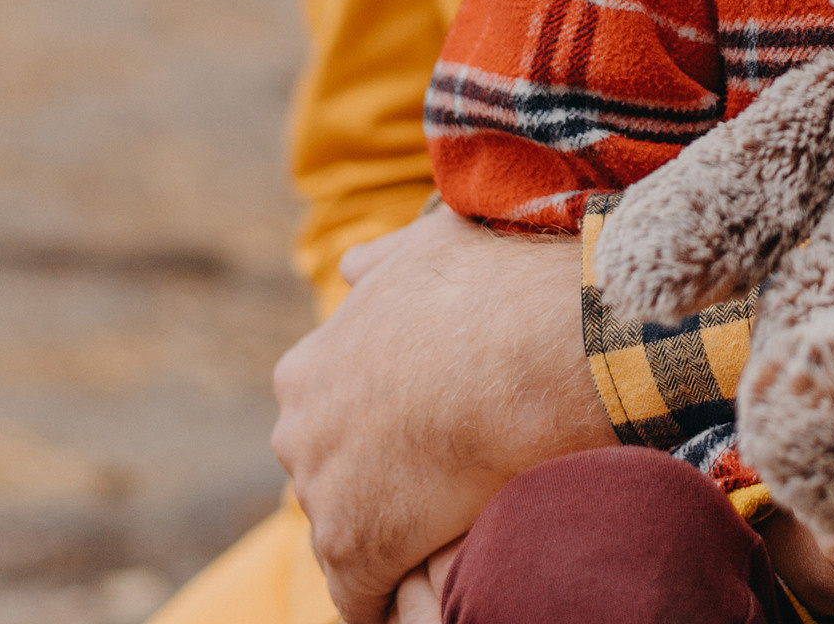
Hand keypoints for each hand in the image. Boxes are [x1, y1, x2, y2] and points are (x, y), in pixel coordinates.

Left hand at [270, 204, 616, 623]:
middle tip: (452, 478)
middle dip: (381, 482)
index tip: (428, 434)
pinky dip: (398, 597)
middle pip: (333, 475)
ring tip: (460, 524)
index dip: (381, 429)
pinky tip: (438, 588)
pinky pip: (364, 597)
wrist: (534, 349)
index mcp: (308, 368)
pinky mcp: (356, 550)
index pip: (330, 417)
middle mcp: (298, 432)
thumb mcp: (430, 244)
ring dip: (399, 533)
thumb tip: (353, 266)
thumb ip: (383, 261)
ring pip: (351, 532)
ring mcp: (323, 494)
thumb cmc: (496, 288)